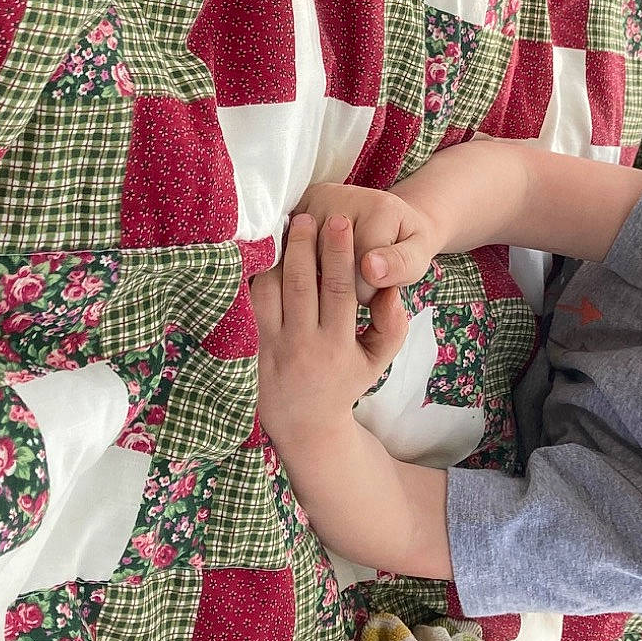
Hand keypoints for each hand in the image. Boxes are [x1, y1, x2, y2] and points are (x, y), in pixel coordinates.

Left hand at [252, 213, 410, 445]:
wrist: (305, 424)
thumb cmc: (344, 382)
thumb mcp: (379, 361)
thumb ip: (393, 324)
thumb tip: (389, 289)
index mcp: (336, 345)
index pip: (337, 289)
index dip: (338, 252)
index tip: (339, 221)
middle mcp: (302, 345)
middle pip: (299, 283)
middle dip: (303, 245)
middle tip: (307, 216)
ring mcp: (271, 347)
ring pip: (268, 291)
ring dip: (276, 257)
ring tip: (284, 230)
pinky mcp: (248, 348)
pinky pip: (248, 305)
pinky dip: (254, 276)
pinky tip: (263, 255)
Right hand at [295, 183, 441, 300]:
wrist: (389, 218)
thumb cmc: (402, 242)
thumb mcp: (417, 257)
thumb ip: (400, 265)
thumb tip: (371, 269)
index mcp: (379, 208)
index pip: (360, 272)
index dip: (369, 292)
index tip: (379, 283)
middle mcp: (342, 196)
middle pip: (329, 266)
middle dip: (343, 286)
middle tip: (361, 274)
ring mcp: (315, 200)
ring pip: (307, 263)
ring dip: (323, 277)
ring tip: (342, 266)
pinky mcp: (296, 208)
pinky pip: (291, 253)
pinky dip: (306, 266)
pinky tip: (322, 264)